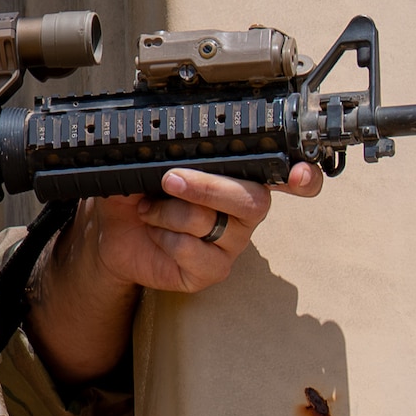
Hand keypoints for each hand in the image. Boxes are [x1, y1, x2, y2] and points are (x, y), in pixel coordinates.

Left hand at [85, 162, 322, 293]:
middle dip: (208, 187)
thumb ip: (168, 152)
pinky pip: (198, 255)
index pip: (285, 176)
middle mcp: (243, 210)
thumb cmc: (138, 192)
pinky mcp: (212, 271)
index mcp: (237, 177)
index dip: (303, 178)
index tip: (300, 175)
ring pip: (213, 224)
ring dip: (169, 214)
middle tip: (170, 180)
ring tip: (148, 210)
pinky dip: (167, 240)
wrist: (112, 231)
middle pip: (253, 200)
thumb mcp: (146, 164)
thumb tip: (173, 144)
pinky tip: (157, 235)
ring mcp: (230, 243)